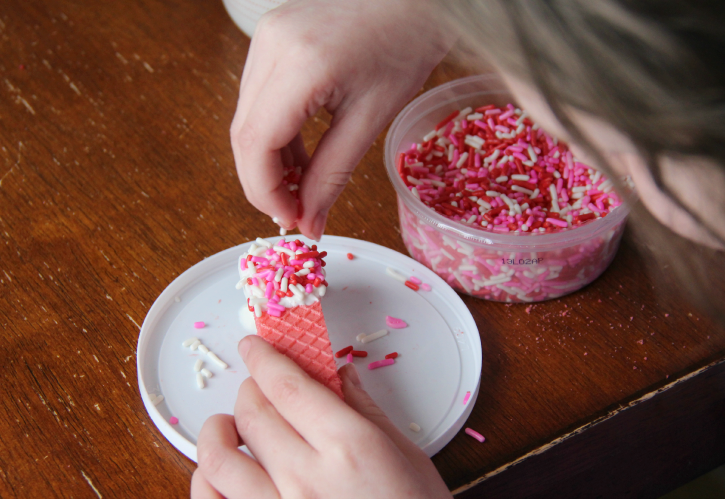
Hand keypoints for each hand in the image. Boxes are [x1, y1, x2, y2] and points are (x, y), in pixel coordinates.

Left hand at [191, 335, 451, 497]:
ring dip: (217, 430)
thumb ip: (366, 411)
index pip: (287, 384)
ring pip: (218, 457)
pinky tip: (217, 473)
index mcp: (349, 446)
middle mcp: (306, 477)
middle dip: (250, 388)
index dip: (264, 357)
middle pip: (253, 412)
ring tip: (227, 426)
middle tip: (259, 387)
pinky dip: (205, 482)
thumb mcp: (406, 457)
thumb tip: (340, 374)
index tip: (255, 346)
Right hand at [230, 0, 454, 238]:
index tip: (290, 219)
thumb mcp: (372, 118)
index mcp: (301, 64)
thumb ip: (333, 176)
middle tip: (294, 212)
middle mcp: (271, 45)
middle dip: (264, 183)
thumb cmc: (407, 43)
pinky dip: (274, 134)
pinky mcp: (270, 38)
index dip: (265, 192)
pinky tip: (299, 155)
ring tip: (302, 188)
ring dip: (268, 162)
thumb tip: (308, 223)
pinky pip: (259, 98)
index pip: (256, 143)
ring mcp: (265, 37)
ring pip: (247, 119)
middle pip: (244, 133)